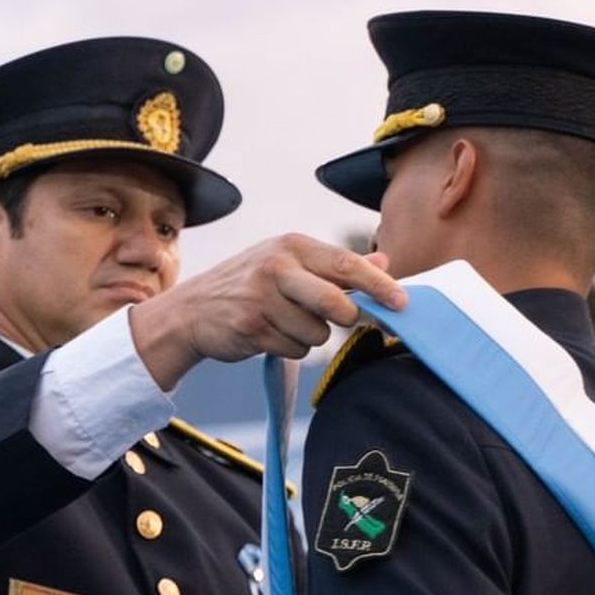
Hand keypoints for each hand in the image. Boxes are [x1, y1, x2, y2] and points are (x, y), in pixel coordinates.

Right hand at [129, 234, 405, 389]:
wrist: (192, 310)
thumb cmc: (249, 285)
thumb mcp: (289, 263)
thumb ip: (337, 266)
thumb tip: (386, 263)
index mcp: (292, 245)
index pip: (347, 264)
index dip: (379, 285)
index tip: (402, 302)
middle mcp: (277, 267)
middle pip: (336, 302)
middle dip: (346, 317)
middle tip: (341, 318)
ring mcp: (262, 298)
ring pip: (317, 332)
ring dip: (310, 336)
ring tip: (284, 322)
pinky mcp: (252, 328)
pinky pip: (295, 349)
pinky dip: (289, 347)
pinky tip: (269, 334)